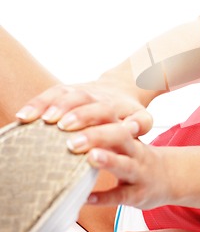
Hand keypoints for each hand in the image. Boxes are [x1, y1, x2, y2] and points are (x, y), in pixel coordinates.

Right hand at [15, 80, 152, 135]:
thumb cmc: (130, 113)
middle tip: (62, 131)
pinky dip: (37, 103)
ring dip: (54, 106)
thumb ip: (140, 123)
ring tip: (42, 120)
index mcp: (119, 107)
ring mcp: (83, 91)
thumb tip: (132, 128)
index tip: (80, 144)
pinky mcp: (68, 89)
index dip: (96, 130)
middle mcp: (99, 98)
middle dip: (75, 117)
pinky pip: (51, 92)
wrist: (123, 86)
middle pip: (87, 103)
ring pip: (68, 95)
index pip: (108, 116)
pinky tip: (24, 116)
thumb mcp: (142, 119)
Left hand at [67, 121, 168, 209]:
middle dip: (97, 136)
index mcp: (128, 134)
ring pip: (126, 164)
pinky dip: (105, 197)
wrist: (172, 176)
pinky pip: (122, 195)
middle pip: (120, 137)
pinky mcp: (139, 194)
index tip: (65, 116)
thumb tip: (61, 124)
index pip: (112, 118)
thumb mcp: (124, 140)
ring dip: (109, 161)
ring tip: (90, 157)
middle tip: (72, 141)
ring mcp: (139, 172)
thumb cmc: (138, 157)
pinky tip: (87, 199)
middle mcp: (135, 150)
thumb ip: (101, 132)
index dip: (90, 115)